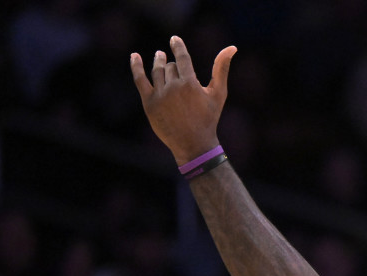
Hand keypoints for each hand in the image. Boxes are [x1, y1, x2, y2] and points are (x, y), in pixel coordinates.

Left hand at [130, 36, 236, 164]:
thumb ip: (222, 68)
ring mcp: (159, 96)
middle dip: (175, 66)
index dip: (177, 46)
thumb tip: (232, 47)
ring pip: (157, 71)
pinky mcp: (149, 103)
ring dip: (159, 62)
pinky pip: (140, 80)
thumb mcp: (219, 93)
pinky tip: (134, 56)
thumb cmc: (209, 118)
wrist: (193, 144)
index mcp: (190, 84)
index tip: (174, 39)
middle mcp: (173, 88)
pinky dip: (136, 66)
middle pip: (170, 66)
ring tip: (160, 57)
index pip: (181, 57)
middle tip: (179, 70)